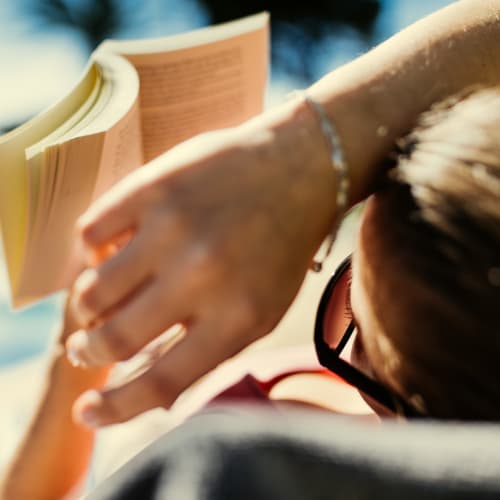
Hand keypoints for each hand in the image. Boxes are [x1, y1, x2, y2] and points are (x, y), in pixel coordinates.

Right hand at [67, 102, 336, 426]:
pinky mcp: (152, 186)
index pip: (159, 384)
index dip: (114, 409)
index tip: (87, 412)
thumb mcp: (263, 312)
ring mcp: (173, 227)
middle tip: (86, 346)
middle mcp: (203, 274)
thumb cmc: (278, 248)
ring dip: (87, 307)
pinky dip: (93, 250)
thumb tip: (148, 388)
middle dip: (89, 351)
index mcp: (238, 316)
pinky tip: (114, 250)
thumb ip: (208, 353)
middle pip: (113, 340)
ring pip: (90, 291)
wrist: (297, 168)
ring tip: (100, 302)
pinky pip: (89, 233)